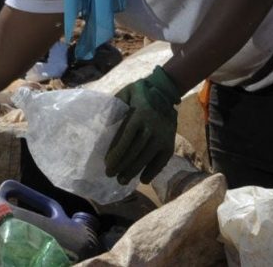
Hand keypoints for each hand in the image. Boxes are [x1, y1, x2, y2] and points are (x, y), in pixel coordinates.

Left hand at [105, 66, 180, 183]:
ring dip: (133, 171)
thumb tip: (103, 125)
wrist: (164, 92)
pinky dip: (152, 171)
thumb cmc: (138, 94)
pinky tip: (143, 179)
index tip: (107, 164)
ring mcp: (162, 136)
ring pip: (146, 157)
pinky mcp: (170, 143)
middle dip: (121, 165)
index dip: (116, 153)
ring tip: (122, 180)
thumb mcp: (125, 94)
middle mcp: (151, 127)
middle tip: (110, 175)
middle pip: (135, 151)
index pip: (125, 137)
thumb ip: (114, 107)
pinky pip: (161, 161)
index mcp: (139, 114)